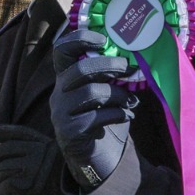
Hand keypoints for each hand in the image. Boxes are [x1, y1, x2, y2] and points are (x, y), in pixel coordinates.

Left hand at [0, 124, 71, 194]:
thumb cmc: (59, 191)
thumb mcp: (47, 168)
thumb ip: (29, 159)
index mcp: (45, 144)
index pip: (16, 133)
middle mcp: (42, 151)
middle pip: (5, 150)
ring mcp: (38, 167)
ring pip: (3, 170)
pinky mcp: (33, 185)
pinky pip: (6, 187)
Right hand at [49, 28, 137, 192]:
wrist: (94, 156)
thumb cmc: (102, 117)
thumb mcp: (104, 93)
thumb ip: (110, 77)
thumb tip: (135, 59)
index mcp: (65, 78)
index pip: (61, 51)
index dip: (78, 39)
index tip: (102, 39)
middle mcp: (59, 93)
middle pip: (80, 69)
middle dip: (109, 65)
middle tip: (129, 68)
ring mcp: (61, 113)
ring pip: (92, 93)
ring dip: (119, 95)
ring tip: (132, 101)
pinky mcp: (70, 132)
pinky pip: (98, 117)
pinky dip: (118, 114)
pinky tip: (128, 116)